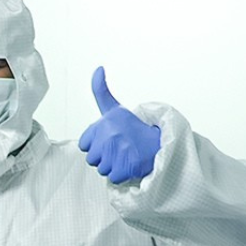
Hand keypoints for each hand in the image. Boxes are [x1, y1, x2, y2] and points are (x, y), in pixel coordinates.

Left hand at [77, 66, 160, 184]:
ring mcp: (118, 152)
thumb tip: (98, 68)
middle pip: (91, 158)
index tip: (111, 139)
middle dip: (104, 156)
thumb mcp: (115, 108)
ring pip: (101, 169)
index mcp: (106, 121)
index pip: (84, 144)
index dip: (96, 144)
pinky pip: (112, 177)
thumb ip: (101, 91)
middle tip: (121, 148)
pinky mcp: (125, 168)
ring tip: (127, 155)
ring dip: (112, 165)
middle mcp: (111, 135)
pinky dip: (121, 175)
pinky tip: (131, 164)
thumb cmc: (135, 128)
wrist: (161, 143)